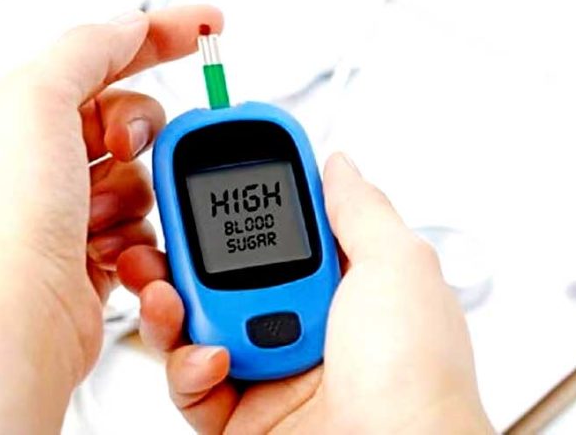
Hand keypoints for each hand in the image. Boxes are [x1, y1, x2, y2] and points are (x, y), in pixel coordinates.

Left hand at [0, 6, 222, 432]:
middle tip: (125, 147)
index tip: (208, 30)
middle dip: (139, 134)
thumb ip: (87, 51)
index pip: (98, 56)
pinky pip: (144, 223)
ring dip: (136, 196)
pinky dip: (137, 235)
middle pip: (126, 118)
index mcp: (13, 116)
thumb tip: (129, 25)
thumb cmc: (8, 229)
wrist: (20, 327)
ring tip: (103, 219)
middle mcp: (37, 161)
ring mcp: (66, 208)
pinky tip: (109, 252)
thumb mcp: (36, 104)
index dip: (157, 37)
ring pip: (143, 175)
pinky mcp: (92, 249)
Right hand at [118, 153, 492, 433]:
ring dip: (171, 306)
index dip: (243, 199)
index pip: (282, 228)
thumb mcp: (398, 268)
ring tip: (165, 293)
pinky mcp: (242, 416)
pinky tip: (213, 359)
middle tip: (158, 235)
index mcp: (345, 285)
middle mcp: (306, 324)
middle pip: (225, 274)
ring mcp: (272, 369)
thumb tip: (339, 164)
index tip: (209, 173)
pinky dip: (188, 367)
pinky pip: (192, 382)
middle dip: (183, 252)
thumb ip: (360, 210)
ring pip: (196, 325)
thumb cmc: (417, 380)